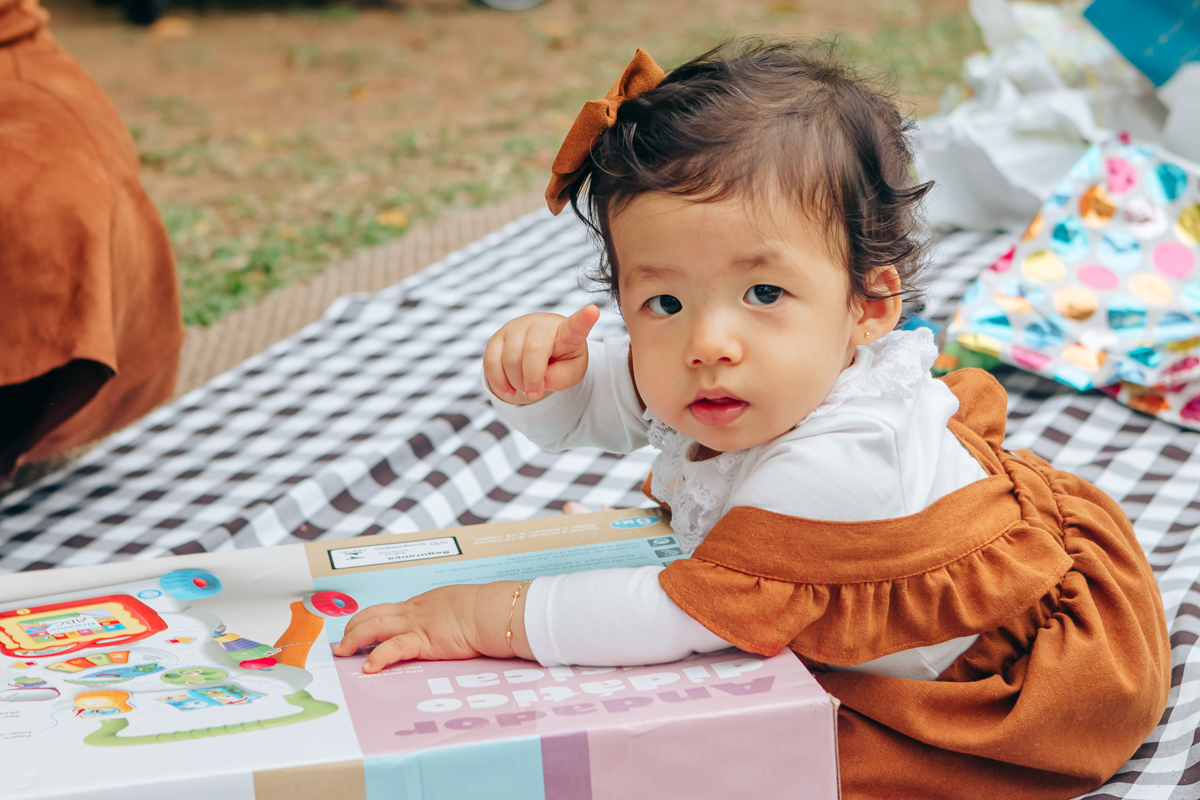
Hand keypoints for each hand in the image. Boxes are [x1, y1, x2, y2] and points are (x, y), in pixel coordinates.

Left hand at [333, 582, 532, 672]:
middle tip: (341, 642)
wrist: (492, 612)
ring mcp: (416, 625)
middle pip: (372, 614)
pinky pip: (393, 647)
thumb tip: (448, 627)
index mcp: (421, 605)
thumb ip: (446, 618)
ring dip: (354, 639)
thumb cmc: (483, 611)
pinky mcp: (423, 641)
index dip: (366, 620)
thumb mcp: (458, 610)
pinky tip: (368, 666)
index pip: (385, 610)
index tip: (355, 630)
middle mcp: (413, 612)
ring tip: (343, 652)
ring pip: (374, 626)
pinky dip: (377, 656)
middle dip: (352, 628)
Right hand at [483, 305, 599, 403]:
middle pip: (533, 350)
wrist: (540, 353)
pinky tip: (509, 390)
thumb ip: (561, 378)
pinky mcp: (498, 337)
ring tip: (525, 388)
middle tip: (535, 393)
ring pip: (510, 358)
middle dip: (532, 378)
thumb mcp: (571, 373)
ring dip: (516, 382)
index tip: (593, 311)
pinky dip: (499, 381)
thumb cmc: (561, 361)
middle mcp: (541, 324)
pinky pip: (491, 361)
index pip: (576, 325)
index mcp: (567, 332)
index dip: (584, 319)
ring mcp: (517, 327)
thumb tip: (538, 379)